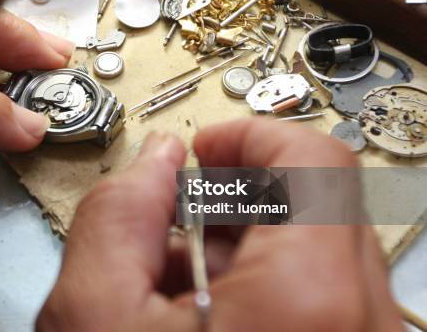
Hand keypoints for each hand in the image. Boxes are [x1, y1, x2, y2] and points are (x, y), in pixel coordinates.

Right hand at [37, 119, 402, 331]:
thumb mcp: (90, 318)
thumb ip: (115, 216)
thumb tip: (150, 162)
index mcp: (309, 305)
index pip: (314, 162)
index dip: (252, 137)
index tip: (210, 148)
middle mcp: (359, 329)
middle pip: (315, 209)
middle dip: (235, 202)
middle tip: (180, 219)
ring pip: (317, 258)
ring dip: (243, 251)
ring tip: (179, 284)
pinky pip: (323, 302)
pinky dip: (263, 290)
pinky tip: (204, 314)